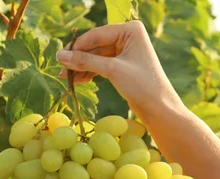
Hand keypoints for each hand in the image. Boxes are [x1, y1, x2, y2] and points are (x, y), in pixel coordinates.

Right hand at [56, 21, 181, 120]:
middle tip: (61, 70)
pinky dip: (90, 72)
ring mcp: (125, 50)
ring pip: (97, 56)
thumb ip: (85, 61)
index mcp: (130, 29)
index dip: (77, 46)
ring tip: (66, 79)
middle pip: (96, 45)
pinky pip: (101, 65)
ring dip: (82, 67)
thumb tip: (60, 56)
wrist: (159, 107)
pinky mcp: (123, 64)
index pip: (97, 34)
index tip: (59, 57)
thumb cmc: (141, 85)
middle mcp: (128, 36)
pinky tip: (79, 81)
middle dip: (79, 59)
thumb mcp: (111, 70)